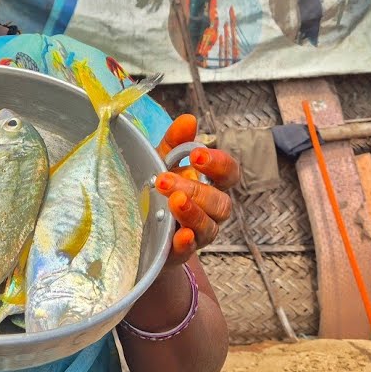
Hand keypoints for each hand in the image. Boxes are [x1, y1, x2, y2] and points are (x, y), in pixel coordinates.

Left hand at [155, 115, 239, 266]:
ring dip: (193, 213)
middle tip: (165, 180)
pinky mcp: (182, 252)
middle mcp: (212, 211)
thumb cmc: (159, 188)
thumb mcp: (162, 161)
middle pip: (220, 202)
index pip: (229, 174)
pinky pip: (191, 249)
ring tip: (172, 200)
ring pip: (210, 226)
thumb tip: (189, 119)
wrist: (140, 227)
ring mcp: (199, 234)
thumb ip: (176, 142)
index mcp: (212, 184)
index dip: (218, 164)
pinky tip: (179, 235)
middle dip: (196, 189)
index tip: (196, 155)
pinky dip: (186, 242)